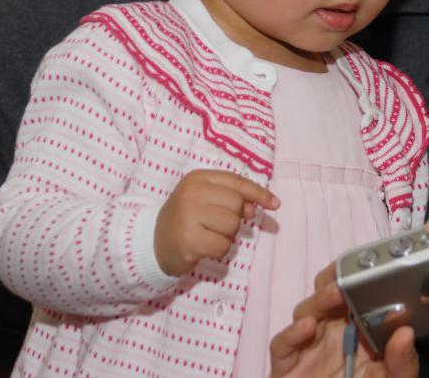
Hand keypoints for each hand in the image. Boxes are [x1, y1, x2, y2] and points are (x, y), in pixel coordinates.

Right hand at [154, 169, 278, 276]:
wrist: (153, 243)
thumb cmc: (186, 218)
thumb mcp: (206, 200)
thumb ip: (231, 198)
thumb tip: (254, 209)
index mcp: (197, 178)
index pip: (237, 182)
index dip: (258, 193)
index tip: (275, 204)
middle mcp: (191, 193)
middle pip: (236, 204)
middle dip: (234, 218)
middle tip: (216, 224)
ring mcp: (188, 216)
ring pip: (232, 226)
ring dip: (226, 235)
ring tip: (207, 234)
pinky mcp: (189, 240)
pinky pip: (223, 246)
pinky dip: (218, 250)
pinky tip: (203, 246)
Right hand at [269, 264, 418, 377]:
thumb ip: (402, 361)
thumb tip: (406, 333)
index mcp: (354, 328)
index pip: (349, 293)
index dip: (353, 276)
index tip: (364, 265)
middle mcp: (328, 331)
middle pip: (323, 294)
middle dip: (332, 279)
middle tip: (347, 274)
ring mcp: (306, 346)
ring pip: (304, 312)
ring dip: (318, 300)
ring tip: (336, 294)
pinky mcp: (286, 364)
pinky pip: (281, 344)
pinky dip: (291, 333)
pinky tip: (307, 327)